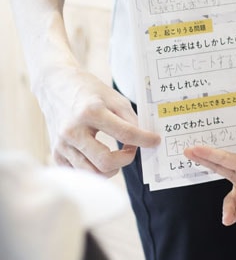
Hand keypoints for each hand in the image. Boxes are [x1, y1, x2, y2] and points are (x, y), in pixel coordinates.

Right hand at [38, 68, 159, 176]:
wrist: (56, 87)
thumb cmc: (89, 91)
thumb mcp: (114, 97)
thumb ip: (130, 118)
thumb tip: (145, 139)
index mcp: (90, 112)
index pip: (125, 133)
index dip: (145, 140)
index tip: (155, 141)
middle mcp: (73, 131)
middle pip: (105, 161)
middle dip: (126, 159)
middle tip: (132, 149)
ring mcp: (61, 144)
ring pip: (92, 172)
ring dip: (111, 168)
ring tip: (117, 155)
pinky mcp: (56, 153)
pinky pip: (79, 172)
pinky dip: (94, 169)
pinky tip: (100, 157)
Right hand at [183, 146, 235, 224]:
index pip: (225, 159)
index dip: (208, 154)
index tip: (193, 148)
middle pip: (220, 169)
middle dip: (204, 161)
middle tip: (188, 152)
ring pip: (229, 199)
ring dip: (226, 208)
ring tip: (228, 217)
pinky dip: (232, 215)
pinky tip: (230, 220)